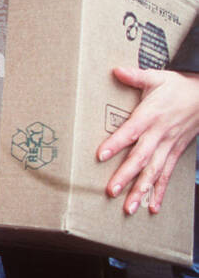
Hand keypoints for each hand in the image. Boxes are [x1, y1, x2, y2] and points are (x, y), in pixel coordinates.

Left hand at [97, 66, 198, 213]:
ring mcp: (169, 145)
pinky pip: (167, 174)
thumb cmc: (177, 86)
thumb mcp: (157, 77)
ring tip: (129, 207)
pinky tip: (152, 207)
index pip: (130, 131)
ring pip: (154, 171)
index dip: (116, 143)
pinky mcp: (176, 152)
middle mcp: (159, 134)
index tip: (100, 155)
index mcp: (150, 115)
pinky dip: (160, 191)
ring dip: (141, 190)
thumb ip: (136, 76)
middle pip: (141, 158)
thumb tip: (116, 70)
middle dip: (126, 176)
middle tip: (111, 190)